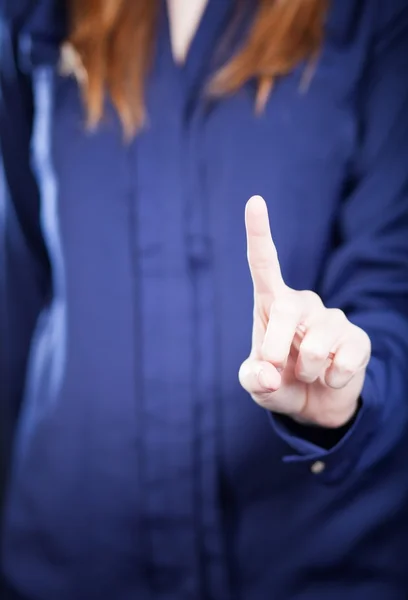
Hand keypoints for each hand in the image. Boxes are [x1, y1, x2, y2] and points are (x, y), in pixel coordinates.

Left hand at [239, 196, 370, 427]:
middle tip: (273, 367)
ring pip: (314, 347)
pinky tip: (331, 377)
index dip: (259, 233)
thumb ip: (253, 379)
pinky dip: (331, 381)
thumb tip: (270, 374)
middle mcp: (303, 303)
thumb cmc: (279, 382)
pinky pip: (343, 363)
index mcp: (272, 304)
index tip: (254, 201)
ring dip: (306, 372)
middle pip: (285, 310)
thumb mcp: (256, 384)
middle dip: (275, 347)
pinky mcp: (358, 339)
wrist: (315, 403)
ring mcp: (334, 319)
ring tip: (308, 373)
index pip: (264, 264)